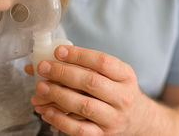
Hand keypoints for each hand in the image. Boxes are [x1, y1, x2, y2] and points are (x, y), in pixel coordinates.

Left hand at [27, 45, 147, 134]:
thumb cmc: (117, 90)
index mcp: (125, 76)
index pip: (102, 62)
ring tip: (41, 88)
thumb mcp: (111, 73)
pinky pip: (79, 129)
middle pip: (91, 82)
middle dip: (63, 73)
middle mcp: (122, 97)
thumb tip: (43, 61)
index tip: (59, 51)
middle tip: (43, 67)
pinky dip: (60, 120)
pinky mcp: (102, 135)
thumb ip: (83, 65)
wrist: (137, 118)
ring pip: (84, 106)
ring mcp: (113, 118)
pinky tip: (46, 111)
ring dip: (58, 95)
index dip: (79, 55)